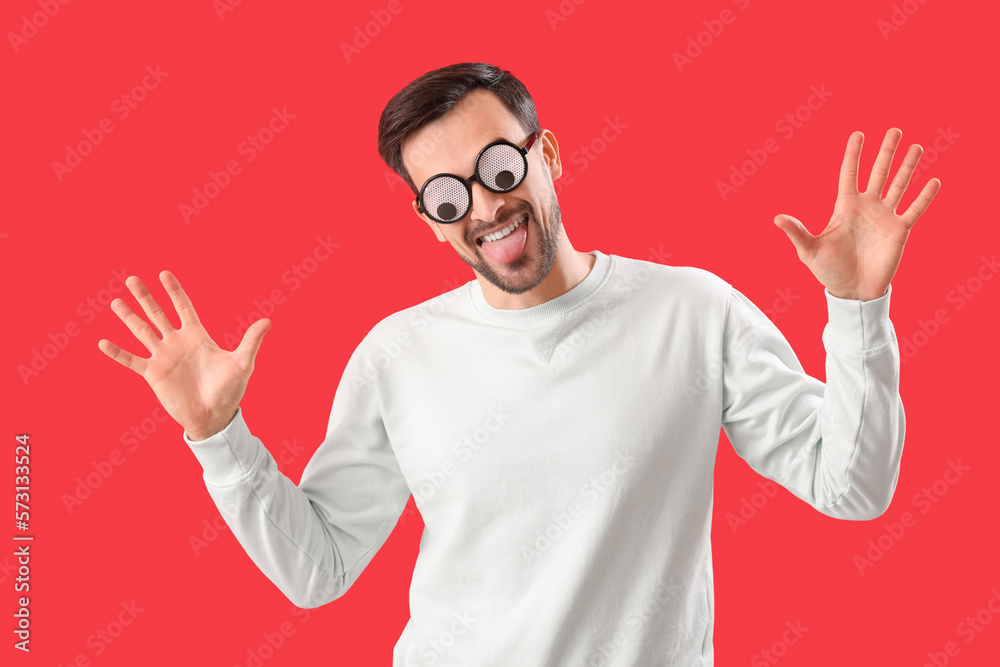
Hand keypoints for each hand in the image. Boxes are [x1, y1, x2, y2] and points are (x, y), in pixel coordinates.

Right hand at [98, 271, 270, 439]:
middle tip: (132, 279)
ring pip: (141, 332)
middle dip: (145, 297)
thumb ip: (251, 341)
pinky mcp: (153, 375)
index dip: (174, 291)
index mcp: (197, 336)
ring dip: (128, 318)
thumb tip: (268, 320)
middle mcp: (177, 343)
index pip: (183, 307)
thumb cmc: (229, 390)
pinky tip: (102, 343)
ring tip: (115, 302)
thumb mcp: (242, 363)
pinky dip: (117, 353)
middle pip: (158, 314)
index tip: (163, 273)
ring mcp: (163, 357)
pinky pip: (131, 361)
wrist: (214, 416)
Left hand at [773, 128, 940, 300]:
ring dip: (908, 167)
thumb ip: (797, 232)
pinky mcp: (899, 231)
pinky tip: (934, 180)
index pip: (849, 174)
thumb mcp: (809, 251)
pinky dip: (925, 196)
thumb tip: (776, 218)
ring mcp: (885, 217)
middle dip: (886, 152)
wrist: (852, 291)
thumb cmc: (829, 271)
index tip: (858, 134)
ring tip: (917, 147)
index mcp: (845, 207)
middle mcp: (867, 207)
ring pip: (899, 185)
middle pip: (878, 173)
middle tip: (894, 130)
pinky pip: (915, 210)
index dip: (854, 155)